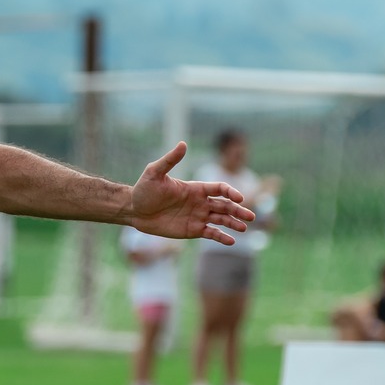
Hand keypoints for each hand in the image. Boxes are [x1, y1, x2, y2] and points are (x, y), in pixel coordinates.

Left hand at [126, 142, 256, 245]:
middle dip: (238, 210)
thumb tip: (183, 144)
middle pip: (225, 205)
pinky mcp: (193, 230)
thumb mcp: (155, 173)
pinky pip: (211, 233)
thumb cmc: (144, 189)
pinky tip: (231, 241)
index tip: (239, 198)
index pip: (219, 188)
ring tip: (244, 228)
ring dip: (234, 223)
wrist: (134, 210)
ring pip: (221, 219)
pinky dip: (222, 237)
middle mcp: (200, 202)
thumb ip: (170, 160)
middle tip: (251, 216)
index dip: (230, 192)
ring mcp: (198, 216)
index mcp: (195, 188)